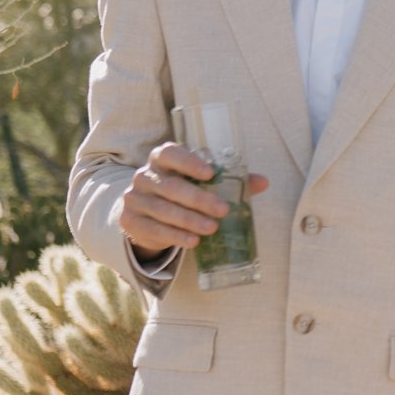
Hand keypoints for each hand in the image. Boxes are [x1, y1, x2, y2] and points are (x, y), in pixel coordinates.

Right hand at [117, 142, 267, 254]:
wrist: (147, 214)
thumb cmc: (181, 192)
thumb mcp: (202, 184)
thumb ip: (231, 181)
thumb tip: (264, 182)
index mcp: (161, 159)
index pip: (169, 154)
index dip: (188, 162)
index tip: (210, 174)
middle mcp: (144, 176)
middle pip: (170, 186)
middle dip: (198, 199)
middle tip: (222, 210)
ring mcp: (134, 199)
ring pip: (162, 209)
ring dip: (189, 220)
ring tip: (212, 229)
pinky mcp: (130, 221)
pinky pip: (154, 229)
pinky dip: (175, 236)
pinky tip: (193, 241)